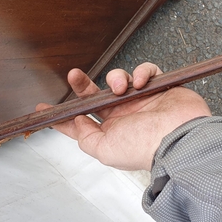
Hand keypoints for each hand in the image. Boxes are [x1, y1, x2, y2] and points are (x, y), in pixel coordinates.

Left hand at [36, 62, 211, 170]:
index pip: (82, 122)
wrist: (178, 137)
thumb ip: (87, 138)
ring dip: (116, 79)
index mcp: (111, 132)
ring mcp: (141, 100)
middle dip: (82, 85)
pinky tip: (140, 82)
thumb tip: (77, 123)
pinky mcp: (158, 87)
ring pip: (119, 79)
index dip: (63, 116)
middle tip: (73, 75)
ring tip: (122, 88)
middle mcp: (124, 115)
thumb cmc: (144, 147)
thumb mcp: (105, 150)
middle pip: (96, 95)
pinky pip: (146, 71)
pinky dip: (141, 72)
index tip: (42, 109)